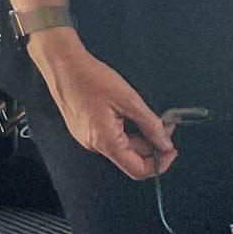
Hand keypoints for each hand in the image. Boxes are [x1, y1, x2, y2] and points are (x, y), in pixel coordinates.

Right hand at [31, 29, 177, 178]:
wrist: (61, 63)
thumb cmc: (93, 78)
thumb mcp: (128, 100)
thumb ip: (151, 125)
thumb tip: (165, 145)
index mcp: (105, 141)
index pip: (137, 170)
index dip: (159, 164)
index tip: (171, 148)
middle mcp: (93, 145)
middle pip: (130, 157)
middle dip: (151, 144)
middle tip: (166, 124)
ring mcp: (85, 137)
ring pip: (120, 146)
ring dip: (139, 136)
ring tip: (149, 116)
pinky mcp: (81, 128)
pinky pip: (109, 137)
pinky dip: (124, 130)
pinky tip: (127, 113)